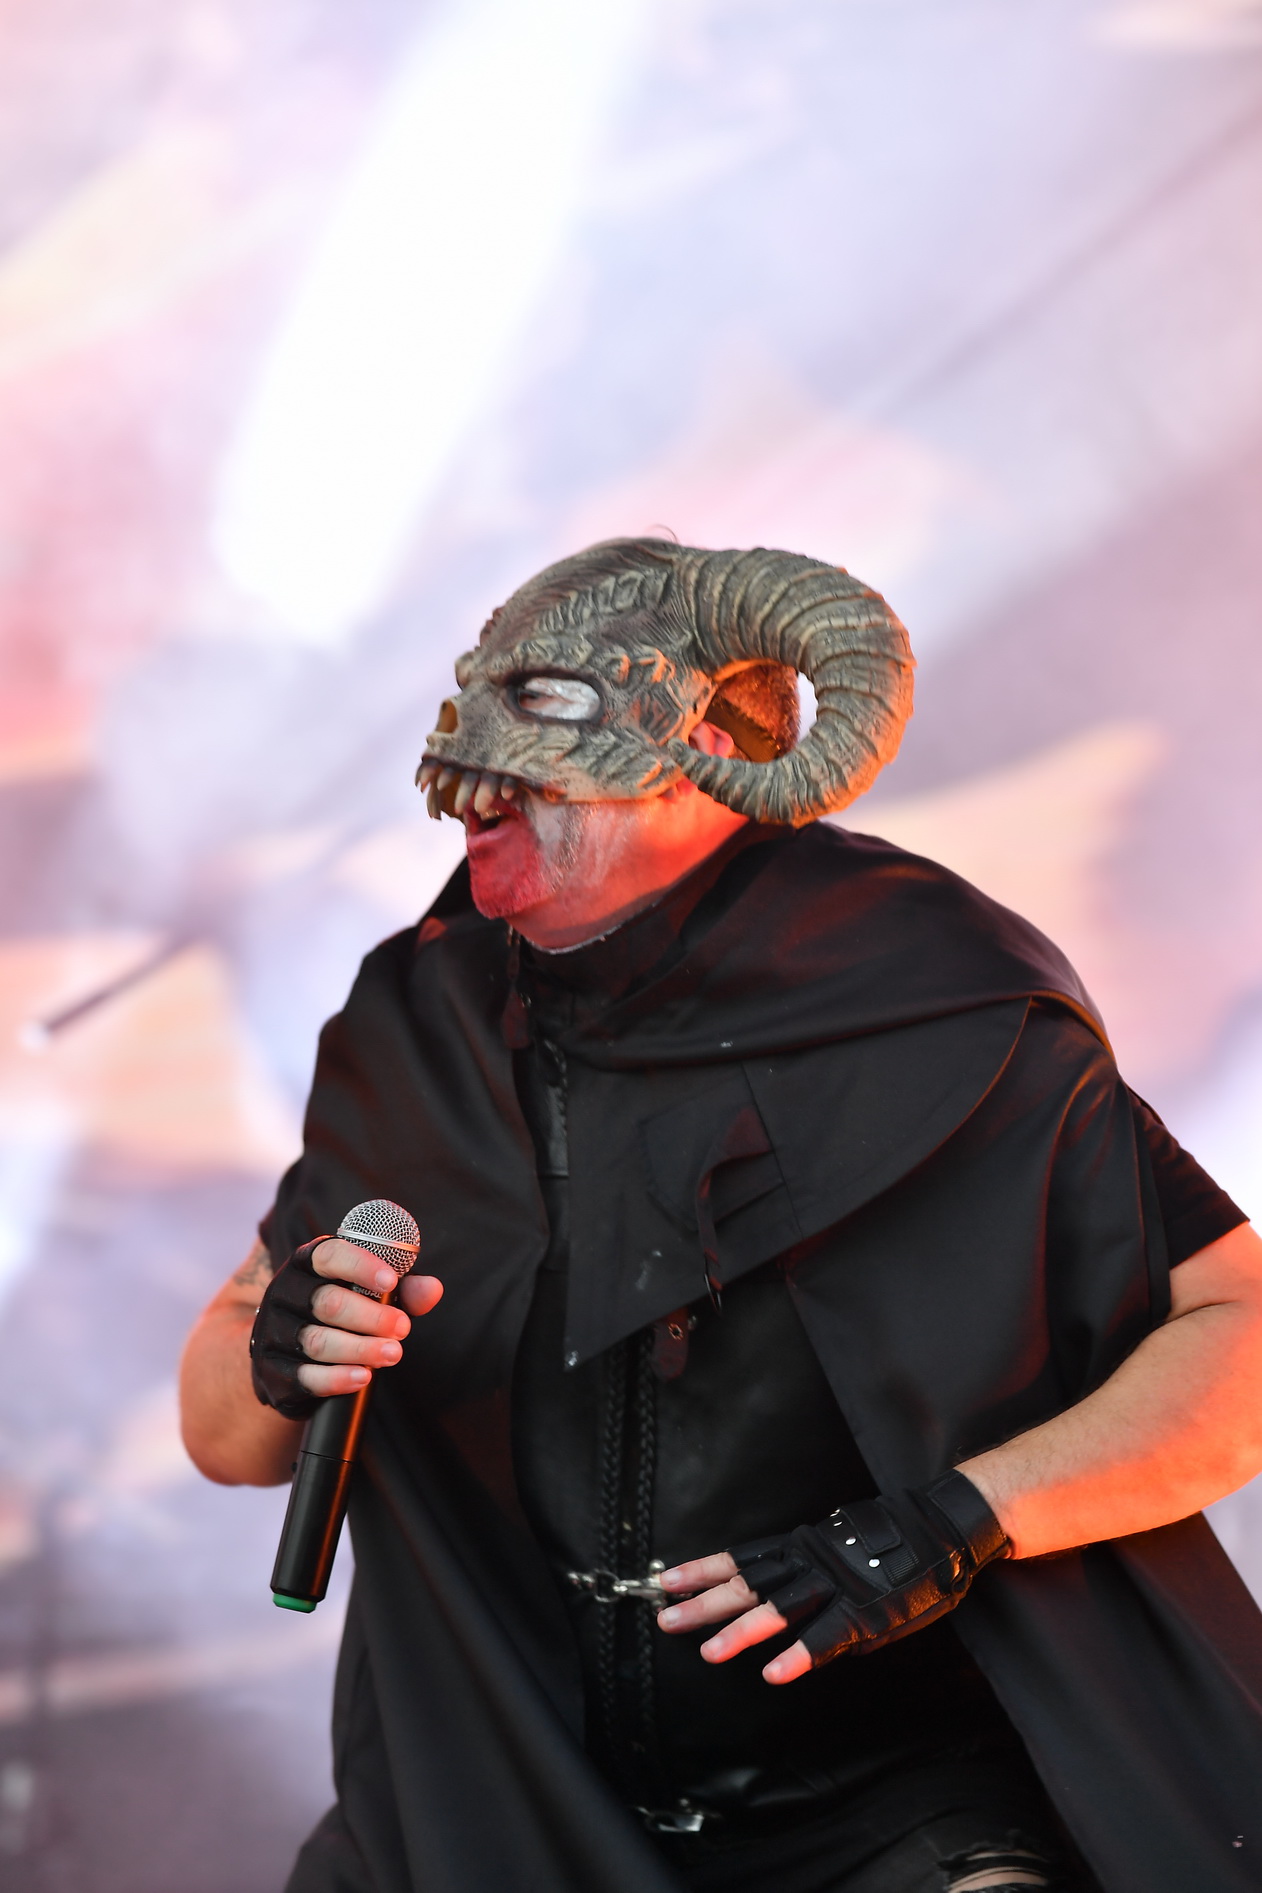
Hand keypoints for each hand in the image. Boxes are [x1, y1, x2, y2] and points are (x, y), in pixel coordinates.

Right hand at [250, 1236, 442, 1417]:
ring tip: (393, 1354)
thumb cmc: (340, 1311)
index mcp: (307, 1263)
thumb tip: (432, 1289)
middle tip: (403, 1328)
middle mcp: (283, 1292)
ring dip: (360, 1349)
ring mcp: (272, 1333)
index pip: (329, 1255)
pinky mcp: (272, 1371)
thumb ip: (402, 1290)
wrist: (286, 1352)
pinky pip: (305, 1377)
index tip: (391, 1281)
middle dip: (371, 1317)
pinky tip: (363, 1376)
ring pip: (318, 1342)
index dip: (361, 1266)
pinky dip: (337, 1378)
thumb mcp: (369, 1293)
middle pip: (327, 1303)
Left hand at [656, 1471, 1008, 1684]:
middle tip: (667, 1621)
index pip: (741, 1559)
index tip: (667, 1582)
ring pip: (778, 1610)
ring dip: (741, 1632)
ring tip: (708, 1652)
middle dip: (704, 1604)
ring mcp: (835, 1588)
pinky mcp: (865, 1614)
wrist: (942, 1530)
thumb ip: (808, 1581)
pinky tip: (775, 1673)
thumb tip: (777, 1608)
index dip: (703, 1570)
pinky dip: (800, 1655)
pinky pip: (826, 1638)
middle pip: (747, 1584)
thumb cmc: (890, 1546)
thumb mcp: (838, 1554)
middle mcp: (809, 1564)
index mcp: (800, 1548)